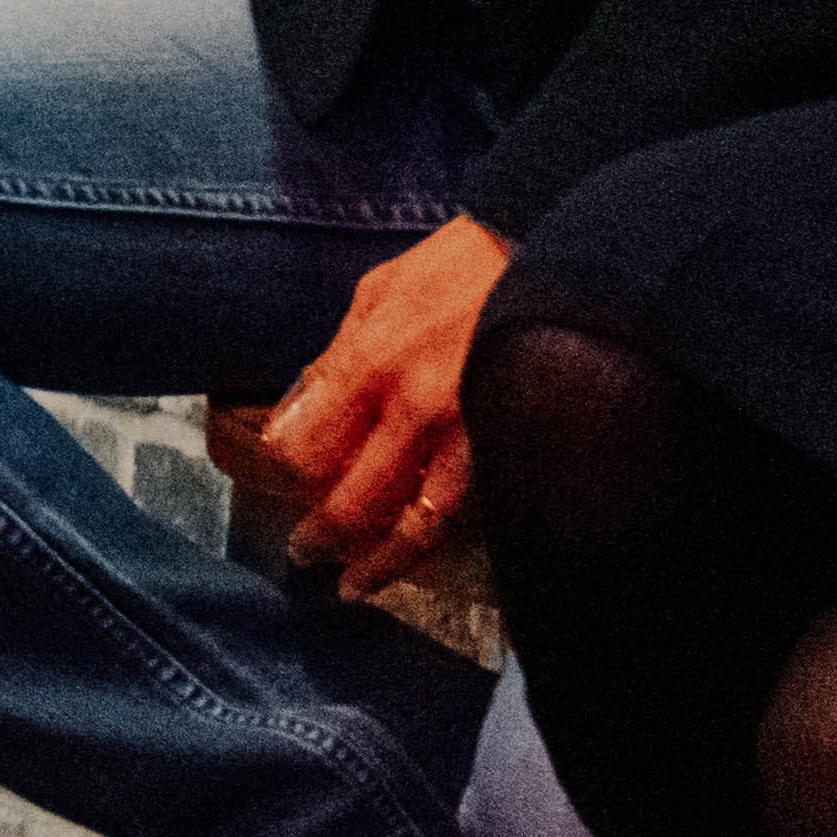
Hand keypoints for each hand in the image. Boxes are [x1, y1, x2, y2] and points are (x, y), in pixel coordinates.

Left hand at [254, 215, 504, 599]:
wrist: (554, 253)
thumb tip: (297, 409)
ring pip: (412, 526)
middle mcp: (415, 407)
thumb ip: (337, 355)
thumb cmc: (461, 266)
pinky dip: (434, 545)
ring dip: (375, 563)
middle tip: (305, 550)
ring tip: (351, 583)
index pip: (302, 446)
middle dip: (320, 534)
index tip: (281, 475)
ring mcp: (468, 436)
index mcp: (371, 360)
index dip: (284, 470)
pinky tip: (416, 559)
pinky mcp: (511, 450)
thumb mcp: (378, 291)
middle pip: (348, 498)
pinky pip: (467, 515)